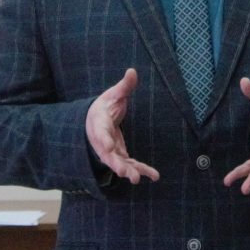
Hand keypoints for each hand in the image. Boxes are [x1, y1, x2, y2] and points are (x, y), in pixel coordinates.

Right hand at [84, 68, 159, 184]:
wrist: (94, 120)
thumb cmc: (105, 106)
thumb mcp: (113, 94)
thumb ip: (124, 86)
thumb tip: (132, 71)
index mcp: (99, 123)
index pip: (101, 132)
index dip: (105, 140)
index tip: (110, 147)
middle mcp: (103, 140)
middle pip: (108, 155)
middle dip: (117, 164)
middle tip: (125, 173)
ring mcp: (111, 150)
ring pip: (119, 163)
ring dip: (129, 171)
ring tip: (138, 178)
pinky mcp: (120, 155)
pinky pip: (130, 165)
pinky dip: (142, 170)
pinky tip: (155, 176)